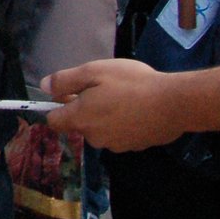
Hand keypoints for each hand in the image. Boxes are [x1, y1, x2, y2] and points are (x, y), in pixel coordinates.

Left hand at [43, 58, 176, 150]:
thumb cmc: (131, 83)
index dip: (57, 106)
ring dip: (105, 116)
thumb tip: (44, 87)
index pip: (53, 121)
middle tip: (104, 87)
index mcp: (80, 120)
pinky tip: (138, 109)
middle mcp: (95, 138)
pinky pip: (120, 134)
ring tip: (124, 96)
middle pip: (79, 124)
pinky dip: (123, 123)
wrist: (175, 103)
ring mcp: (117, 145)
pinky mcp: (136, 147)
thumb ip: (65, 81)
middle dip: (85, 108)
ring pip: (100, 129)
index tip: (69, 93)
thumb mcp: (93, 72)